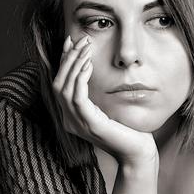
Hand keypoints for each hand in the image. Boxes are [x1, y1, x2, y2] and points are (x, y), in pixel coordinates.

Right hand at [52, 34, 157, 166]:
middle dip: (68, 59)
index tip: (70, 41)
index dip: (63, 62)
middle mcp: (69, 121)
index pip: (59, 84)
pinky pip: (78, 98)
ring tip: (86, 48)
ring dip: (74, 64)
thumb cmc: (127, 131)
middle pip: (57, 84)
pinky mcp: (90, 124)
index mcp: (71, 117)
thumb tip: (93, 70)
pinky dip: (80, 79)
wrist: (136, 153)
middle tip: (81, 40)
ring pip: (64, 88)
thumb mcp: (108, 109)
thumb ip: (97, 95)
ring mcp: (78, 124)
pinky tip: (88, 65)